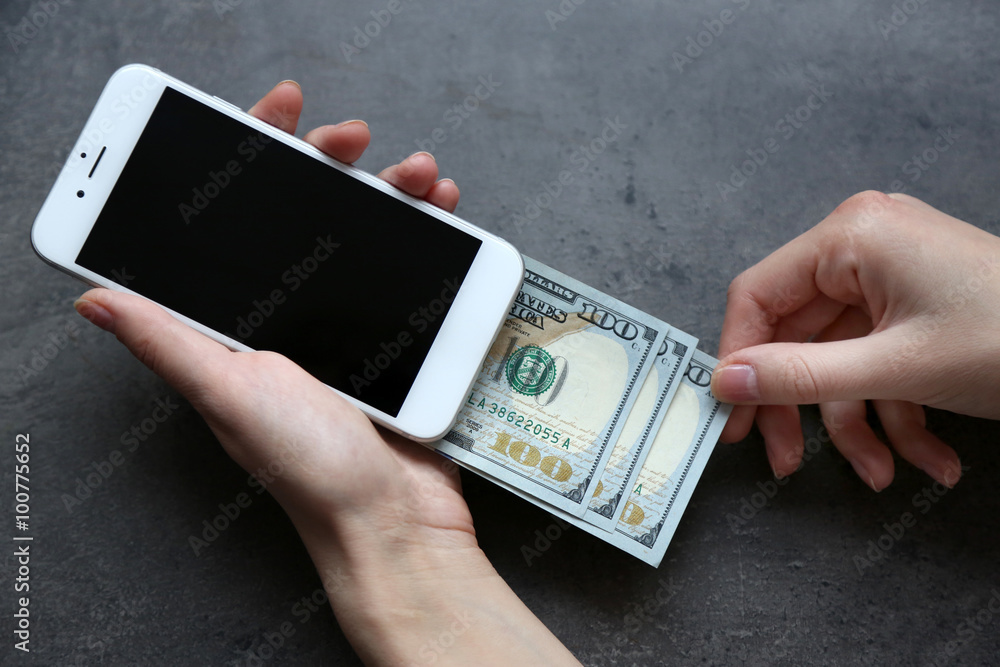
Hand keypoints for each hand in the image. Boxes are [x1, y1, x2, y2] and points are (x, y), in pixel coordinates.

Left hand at [73, 81, 578, 665]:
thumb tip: (95, 298)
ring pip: (371, 235)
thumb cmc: (311, 468)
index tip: (276, 117)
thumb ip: (172, 343)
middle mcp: (295, 320)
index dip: (255, 161)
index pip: (241, 226)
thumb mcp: (233, 396)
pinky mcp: (403, 339)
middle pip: (310, 215)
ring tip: (419, 174)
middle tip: (353, 136)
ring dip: (394, 192)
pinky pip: (416, 271)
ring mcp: (353, 327)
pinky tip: (446, 213)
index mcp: (245, 327)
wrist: (397, 521)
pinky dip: (434, 235)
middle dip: (331, 163)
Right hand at [712, 191, 999, 490]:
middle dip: (803, 408)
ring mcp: (890, 278)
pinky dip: (896, 414)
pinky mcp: (912, 307)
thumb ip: (800, 375)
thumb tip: (728, 382)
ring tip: (884, 472)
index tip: (730, 415)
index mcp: (851, 236)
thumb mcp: (897, 367)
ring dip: (860, 425)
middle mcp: (863, 248)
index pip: (757, 296)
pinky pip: (877, 363)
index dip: (739, 361)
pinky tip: (928, 457)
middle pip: (797, 337)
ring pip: (839, 361)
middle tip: (785, 459)